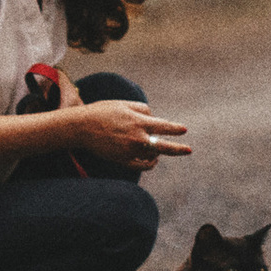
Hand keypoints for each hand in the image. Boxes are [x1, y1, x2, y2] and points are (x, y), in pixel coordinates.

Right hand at [70, 97, 190, 169]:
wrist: (81, 127)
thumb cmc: (103, 112)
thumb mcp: (124, 105)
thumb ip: (142, 109)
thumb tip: (154, 117)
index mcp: (139, 122)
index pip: (164, 126)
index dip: (175, 129)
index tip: (184, 130)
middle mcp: (137, 138)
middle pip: (164, 146)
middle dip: (178, 149)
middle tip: (189, 150)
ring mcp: (130, 151)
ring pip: (153, 155)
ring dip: (159, 153)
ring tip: (160, 151)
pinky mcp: (123, 160)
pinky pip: (142, 166)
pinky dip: (149, 163)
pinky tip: (152, 160)